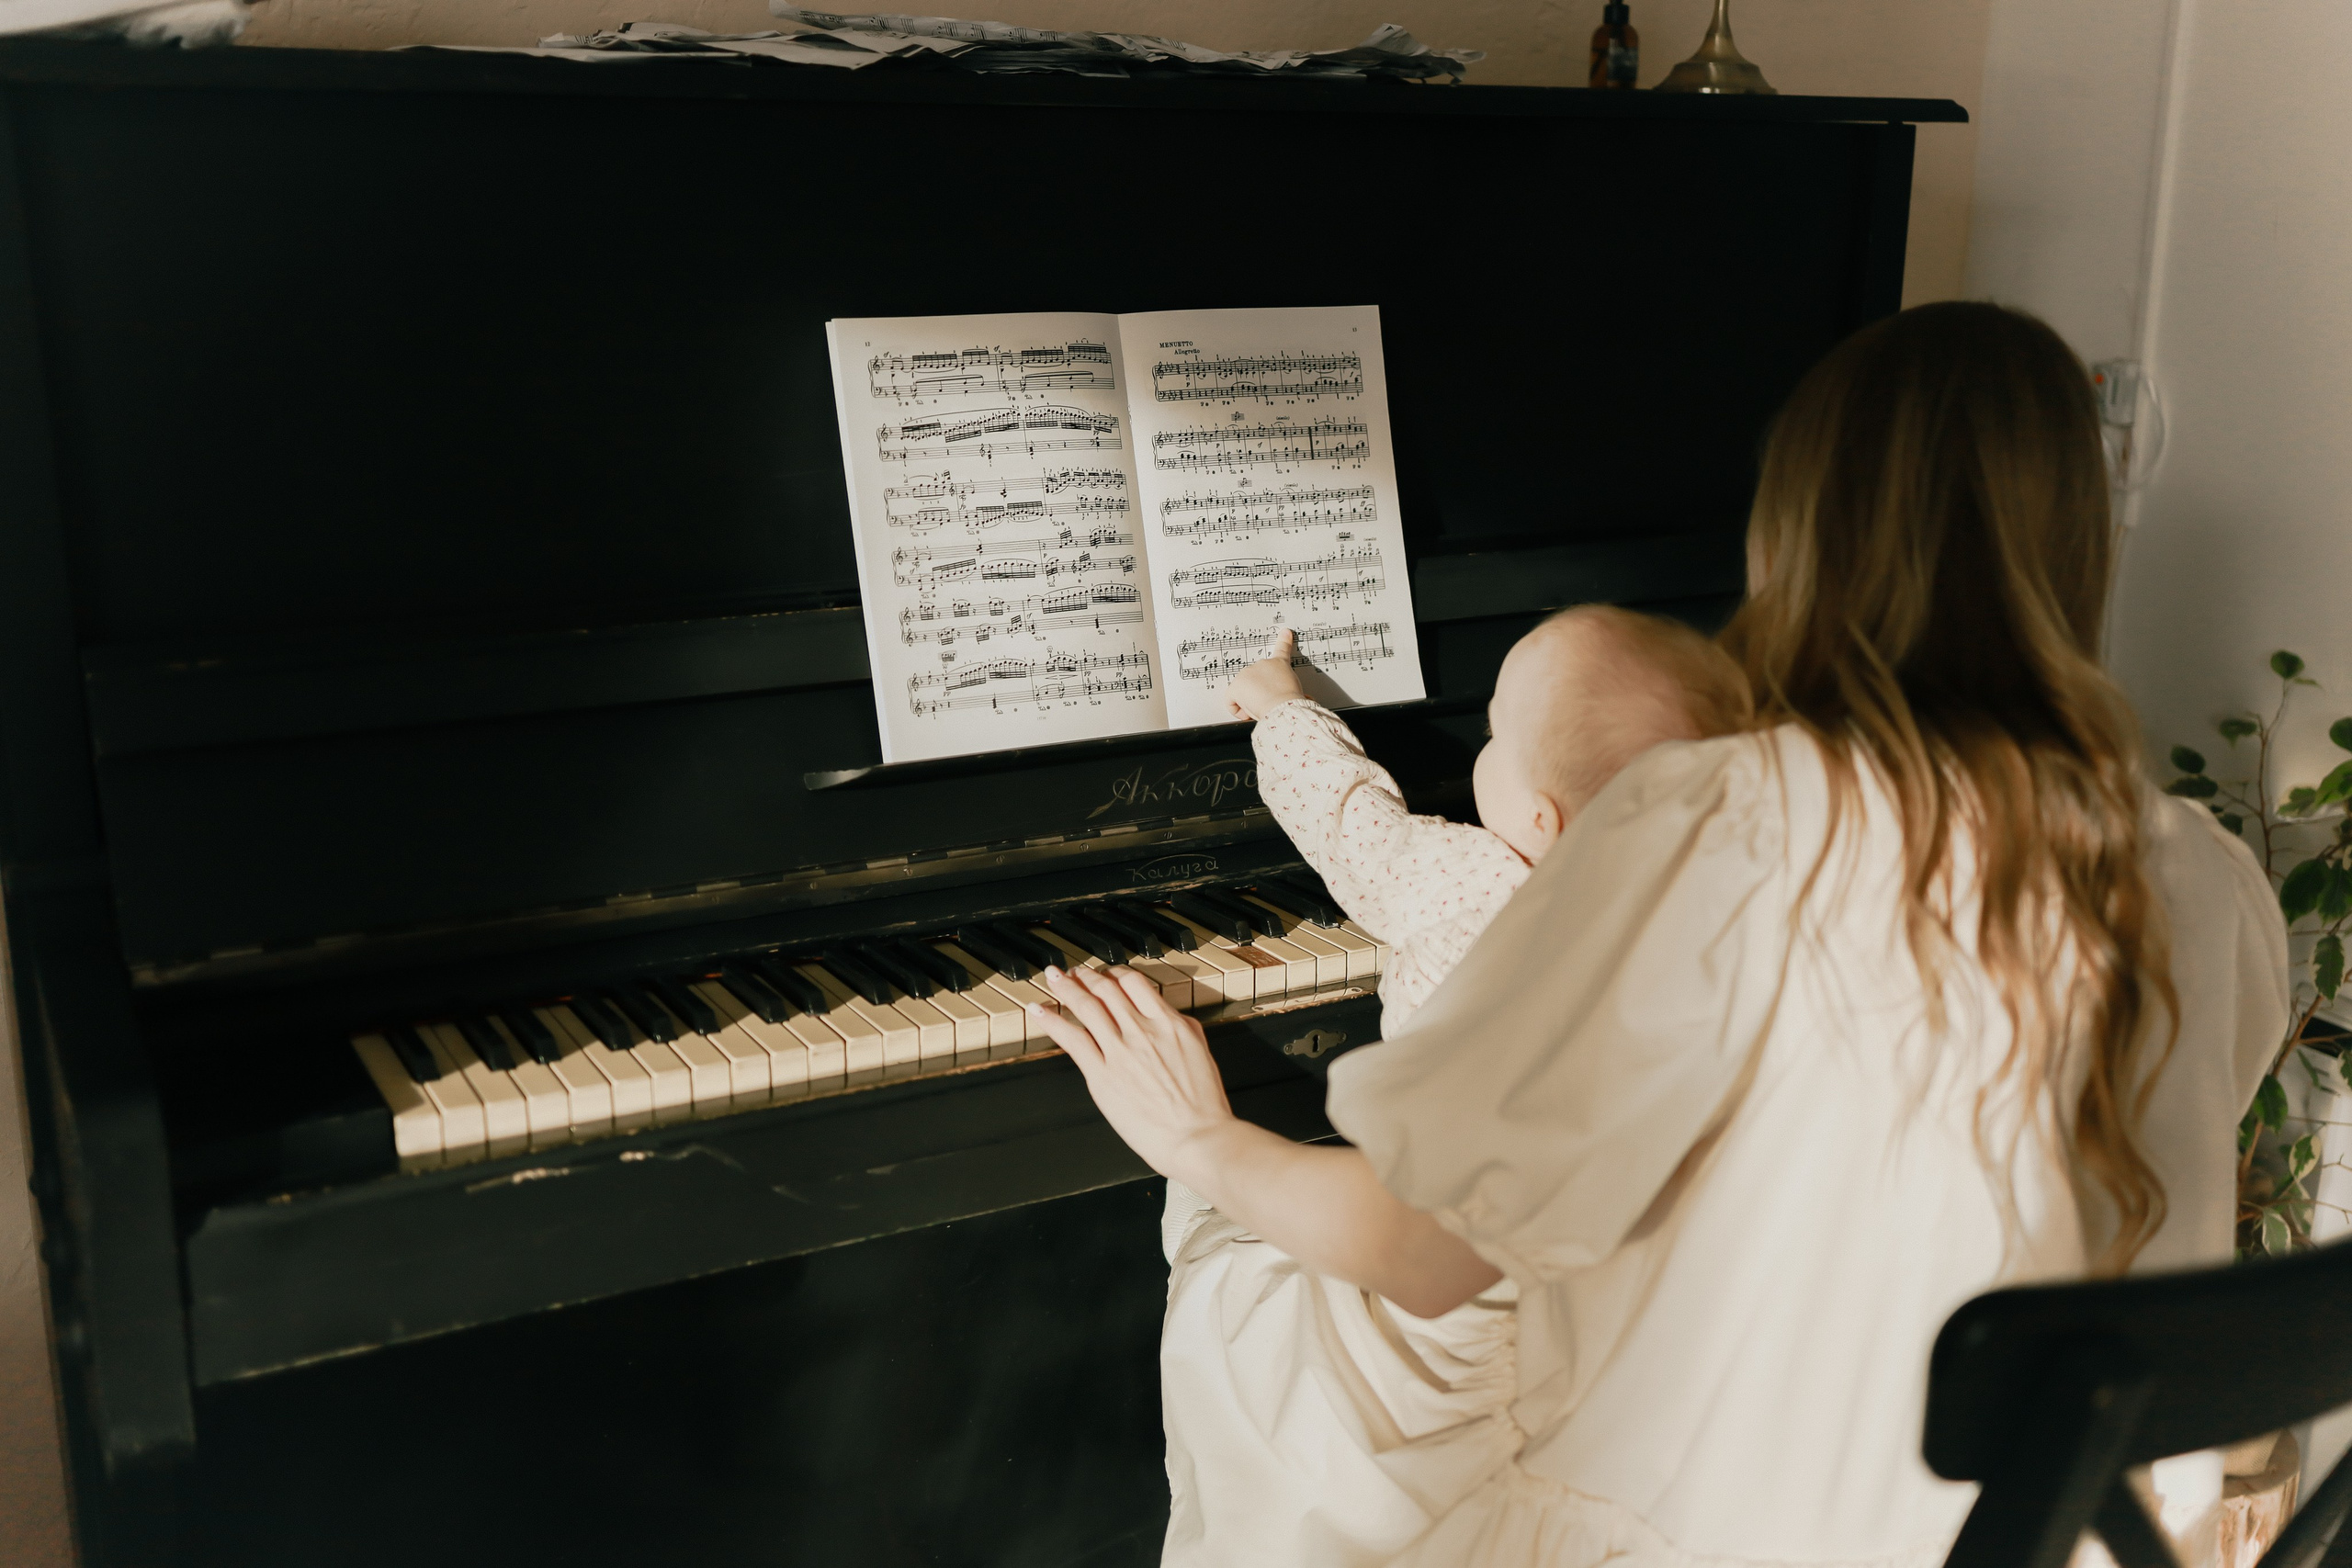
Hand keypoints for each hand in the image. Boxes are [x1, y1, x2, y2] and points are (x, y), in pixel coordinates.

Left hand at [1029, 965, 1234, 1181]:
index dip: (1115, 973)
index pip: (1135, 983)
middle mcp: (1142, 1031)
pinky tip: (1040, 1011)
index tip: (1106, 974)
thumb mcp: (1201, 1052)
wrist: (1195, 1137)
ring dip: (1066, 988)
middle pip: (1107, 990)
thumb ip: (1182, 1028)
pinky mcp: (1102, 1076)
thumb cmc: (1202, 1105)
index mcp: (1169, 1023)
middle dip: (1087, 976)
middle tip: (1075, 972)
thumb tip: (1169, 1016)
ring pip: (1086, 1007)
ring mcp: (1120, 1052)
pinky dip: (1052, 1021)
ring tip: (1053, 978)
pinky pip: (1072, 1040)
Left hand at [1223, 627, 1306, 720]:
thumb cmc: (1291, 703)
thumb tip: (1304, 698)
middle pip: (1255, 680)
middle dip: (1259, 693)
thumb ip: (1293, 692)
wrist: (1283, 706)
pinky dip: (1238, 710)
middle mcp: (1262, 665)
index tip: (1286, 633)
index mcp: (1280, 665)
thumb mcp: (1297, 694)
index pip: (1283, 650)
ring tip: (1264, 707)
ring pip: (1243, 692)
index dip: (1284, 641)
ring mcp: (1247, 673)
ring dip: (1251, 702)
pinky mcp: (1236, 686)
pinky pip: (1231, 702)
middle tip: (1270, 703)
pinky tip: (1248, 714)